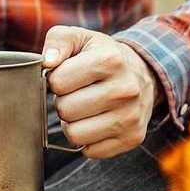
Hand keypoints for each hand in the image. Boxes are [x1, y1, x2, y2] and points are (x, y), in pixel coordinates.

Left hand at [42, 26, 160, 158]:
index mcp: (110, 60)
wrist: (142, 74)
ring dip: (72, 124)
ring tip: (83, 109)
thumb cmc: (101, 56)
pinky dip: (87, 139)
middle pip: (65, 110)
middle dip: (63, 103)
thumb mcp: (80, 38)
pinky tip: (96, 122)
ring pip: (75, 135)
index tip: (66, 77)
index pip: (58, 82)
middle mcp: (125, 89)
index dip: (55, 81)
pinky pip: (90, 151)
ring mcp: (131, 116)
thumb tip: (47, 62)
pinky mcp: (133, 138)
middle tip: (75, 94)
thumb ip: (58, 41)